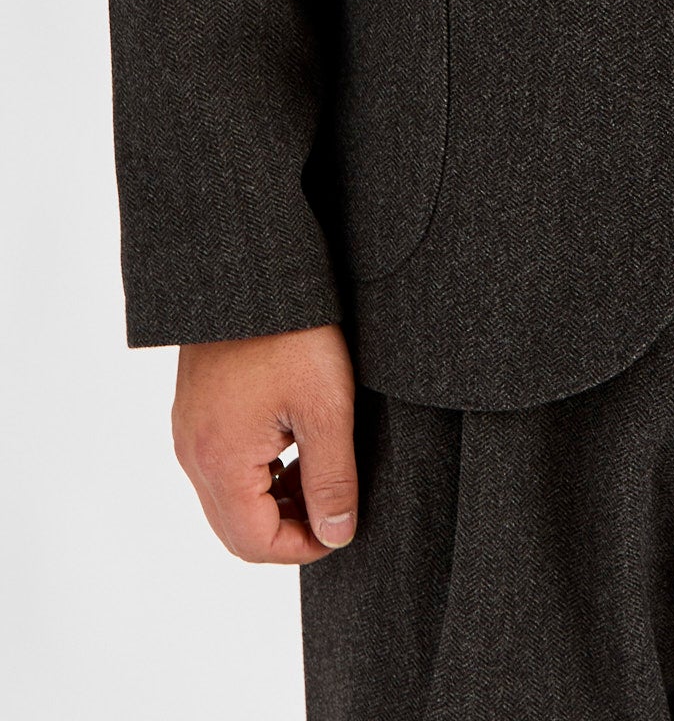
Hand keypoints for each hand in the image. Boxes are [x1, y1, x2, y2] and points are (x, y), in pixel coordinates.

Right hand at [172, 323, 356, 564]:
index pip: (253, 543)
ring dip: (273, 501)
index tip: (341, 528)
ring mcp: (189, 430)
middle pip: (235, 528)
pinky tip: (295, 444)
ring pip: (227, 498)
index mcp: (220, 460)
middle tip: (334, 504)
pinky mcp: (195, 410)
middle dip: (287, 529)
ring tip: (320, 471)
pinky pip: (221, 465)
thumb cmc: (294, 333)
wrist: (253, 269)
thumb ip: (333, 479)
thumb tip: (337, 535)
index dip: (302, 548)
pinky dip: (257, 473)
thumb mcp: (327, 407)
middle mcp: (193, 453)